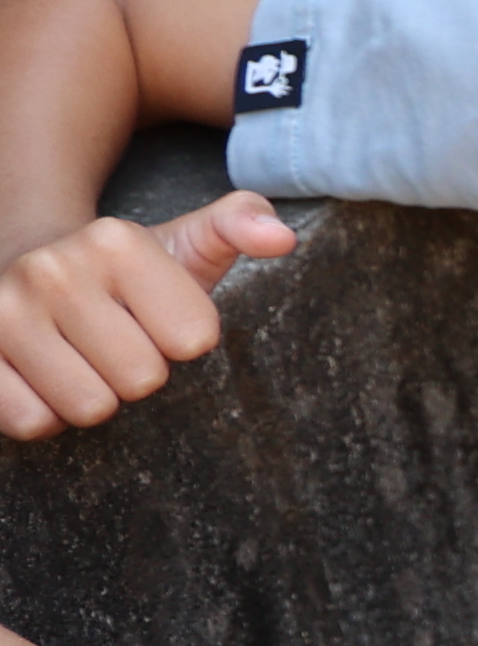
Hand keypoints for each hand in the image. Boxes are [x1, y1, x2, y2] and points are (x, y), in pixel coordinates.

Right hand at [0, 192, 291, 438]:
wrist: (26, 271)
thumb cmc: (126, 273)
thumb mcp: (189, 242)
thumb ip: (241, 224)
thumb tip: (282, 238)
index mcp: (116, 241)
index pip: (195, 338)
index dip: (185, 342)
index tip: (158, 320)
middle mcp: (52, 268)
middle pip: (143, 378)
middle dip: (139, 374)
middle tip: (117, 346)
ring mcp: (2, 310)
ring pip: (90, 406)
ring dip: (95, 397)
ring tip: (83, 361)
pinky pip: (32, 421)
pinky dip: (47, 414)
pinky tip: (44, 378)